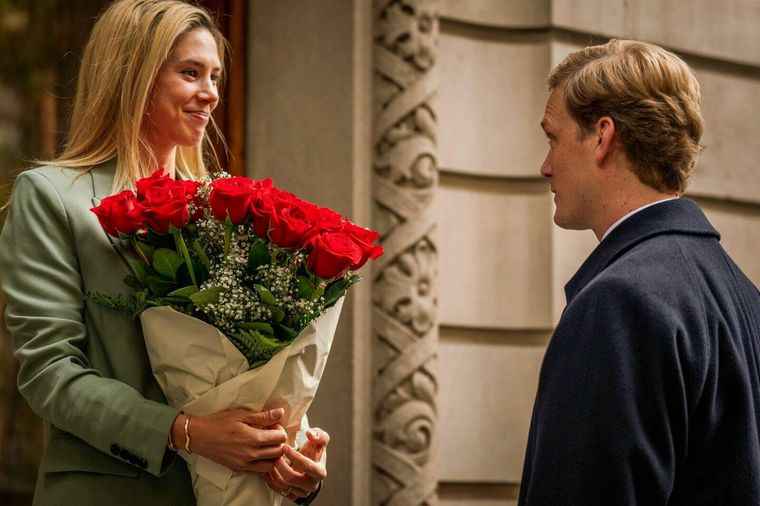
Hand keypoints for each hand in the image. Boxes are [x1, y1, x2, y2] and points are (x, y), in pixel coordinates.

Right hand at [172, 408, 287, 473]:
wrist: (200, 436)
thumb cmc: (220, 422)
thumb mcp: (242, 415)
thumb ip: (263, 416)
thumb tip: (280, 413)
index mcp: (254, 438)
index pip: (280, 438)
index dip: (280, 430)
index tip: (273, 425)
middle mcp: (251, 454)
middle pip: (278, 452)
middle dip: (279, 442)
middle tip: (271, 434)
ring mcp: (245, 464)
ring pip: (271, 465)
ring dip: (273, 456)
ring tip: (266, 446)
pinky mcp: (239, 469)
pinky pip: (259, 472)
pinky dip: (263, 465)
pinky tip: (258, 455)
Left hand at [264, 427, 328, 500]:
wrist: (311, 464)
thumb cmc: (315, 450)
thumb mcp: (321, 439)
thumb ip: (318, 433)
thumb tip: (310, 434)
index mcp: (320, 472)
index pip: (307, 466)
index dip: (294, 456)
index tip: (284, 447)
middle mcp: (312, 485)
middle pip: (291, 478)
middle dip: (280, 465)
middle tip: (275, 454)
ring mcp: (301, 492)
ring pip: (282, 485)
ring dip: (273, 472)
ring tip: (270, 460)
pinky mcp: (292, 495)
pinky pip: (277, 490)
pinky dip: (270, 479)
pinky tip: (268, 468)